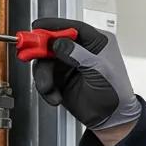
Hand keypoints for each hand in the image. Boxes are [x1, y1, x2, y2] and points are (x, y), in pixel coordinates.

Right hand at [31, 17, 140, 131]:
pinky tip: (55, 96)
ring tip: (49, 88)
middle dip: (40, 51)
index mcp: (96, 42)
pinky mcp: (61, 80)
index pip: (73, 27)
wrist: (112, 119)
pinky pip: (45, 79)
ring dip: (43, 76)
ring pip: (45, 62)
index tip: (38, 27)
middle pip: (53, 43)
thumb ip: (78, 55)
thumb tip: (59, 43)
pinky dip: (46, 89)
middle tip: (29, 54)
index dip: (54, 25)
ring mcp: (69, 65)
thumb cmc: (116, 93)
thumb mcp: (99, 70)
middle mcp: (80, 51)